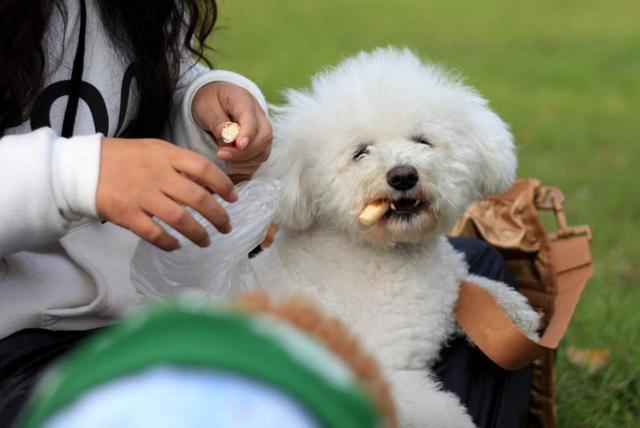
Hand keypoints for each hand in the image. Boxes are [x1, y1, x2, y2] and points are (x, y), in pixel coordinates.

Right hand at [96, 137, 236, 250]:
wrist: (80, 167)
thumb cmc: (121, 159)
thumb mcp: (153, 150)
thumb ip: (178, 164)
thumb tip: (207, 186)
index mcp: (165, 154)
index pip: (204, 168)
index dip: (223, 185)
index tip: (233, 199)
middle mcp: (157, 174)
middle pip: (198, 198)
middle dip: (218, 216)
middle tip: (226, 227)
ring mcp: (141, 195)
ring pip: (180, 219)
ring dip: (198, 233)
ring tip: (206, 241)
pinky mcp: (127, 214)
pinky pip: (155, 233)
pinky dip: (169, 242)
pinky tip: (176, 246)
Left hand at [192, 82, 271, 180]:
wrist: (214, 102)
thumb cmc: (209, 102)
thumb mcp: (206, 106)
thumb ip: (217, 122)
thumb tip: (229, 139)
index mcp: (244, 101)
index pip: (252, 118)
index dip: (248, 134)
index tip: (239, 146)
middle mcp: (259, 116)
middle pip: (264, 137)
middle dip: (244, 152)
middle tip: (221, 154)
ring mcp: (261, 132)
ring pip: (263, 153)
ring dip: (243, 161)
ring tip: (222, 155)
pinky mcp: (259, 146)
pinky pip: (257, 162)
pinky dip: (244, 166)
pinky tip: (230, 161)